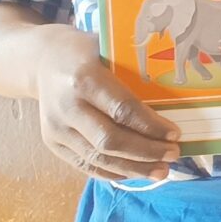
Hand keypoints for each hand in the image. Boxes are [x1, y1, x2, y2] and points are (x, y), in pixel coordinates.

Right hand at [32, 27, 179, 183]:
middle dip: (146, 152)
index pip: (122, 109)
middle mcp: (66, 106)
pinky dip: (113, 171)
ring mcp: (56, 128)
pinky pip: (85, 164)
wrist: (41, 61)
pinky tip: (135, 172)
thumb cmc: (86, 52)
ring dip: (133, 168)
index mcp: (83, 78)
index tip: (175, 134)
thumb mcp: (108, 48)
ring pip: (98, 157)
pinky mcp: (52, 143)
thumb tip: (179, 92)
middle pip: (110, 140)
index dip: (150, 126)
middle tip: (174, 155)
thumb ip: (134, 70)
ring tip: (161, 171)